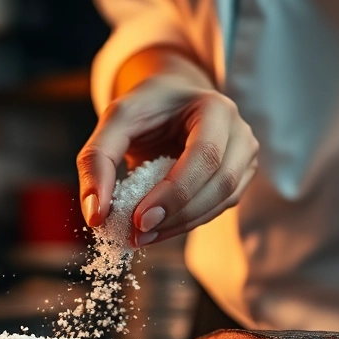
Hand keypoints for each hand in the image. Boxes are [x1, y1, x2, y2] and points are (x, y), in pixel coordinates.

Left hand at [78, 55, 258, 245]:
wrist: (171, 101)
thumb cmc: (145, 108)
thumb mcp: (115, 121)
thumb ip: (97, 160)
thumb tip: (95, 215)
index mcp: (215, 108)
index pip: (206, 155)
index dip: (175, 192)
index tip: (140, 220)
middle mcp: (239, 132)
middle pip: (220, 183)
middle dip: (177, 215)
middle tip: (137, 234)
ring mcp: (243, 157)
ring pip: (222, 202)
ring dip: (180, 225)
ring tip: (141, 236)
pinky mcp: (237, 178)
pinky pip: (216, 209)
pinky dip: (185, 223)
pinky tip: (156, 229)